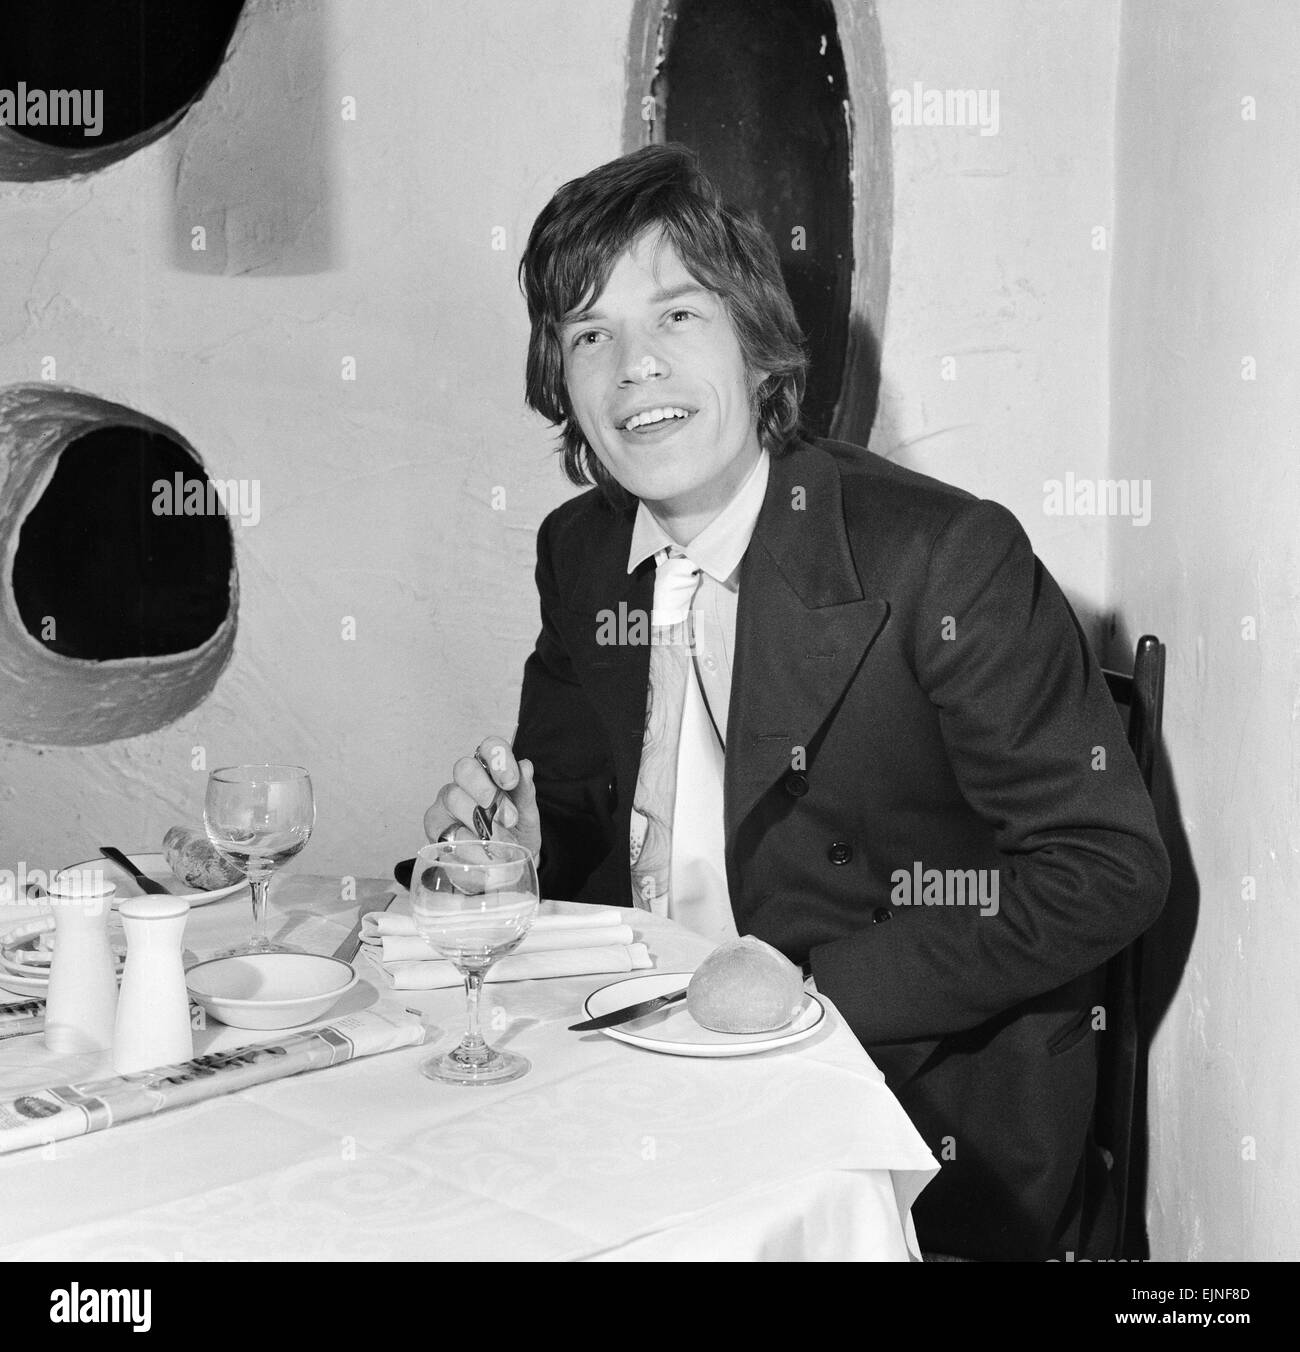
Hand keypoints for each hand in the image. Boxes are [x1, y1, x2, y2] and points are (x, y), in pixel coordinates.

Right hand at [423, 735, 541, 858]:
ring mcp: (447, 802)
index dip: (499, 759)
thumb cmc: (515, 834)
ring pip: (454, 797)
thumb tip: (525, 766)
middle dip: (485, 789)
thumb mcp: (527, 816)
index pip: (489, 747)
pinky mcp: (435, 826)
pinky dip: (469, 844)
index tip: (511, 782)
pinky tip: (484, 854)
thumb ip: (525, 793)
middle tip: (507, 817)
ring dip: (479, 821)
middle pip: (465, 768)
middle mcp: (466, 781)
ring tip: (501, 842)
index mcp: (491, 771)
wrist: (505, 869)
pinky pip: (446, 828)